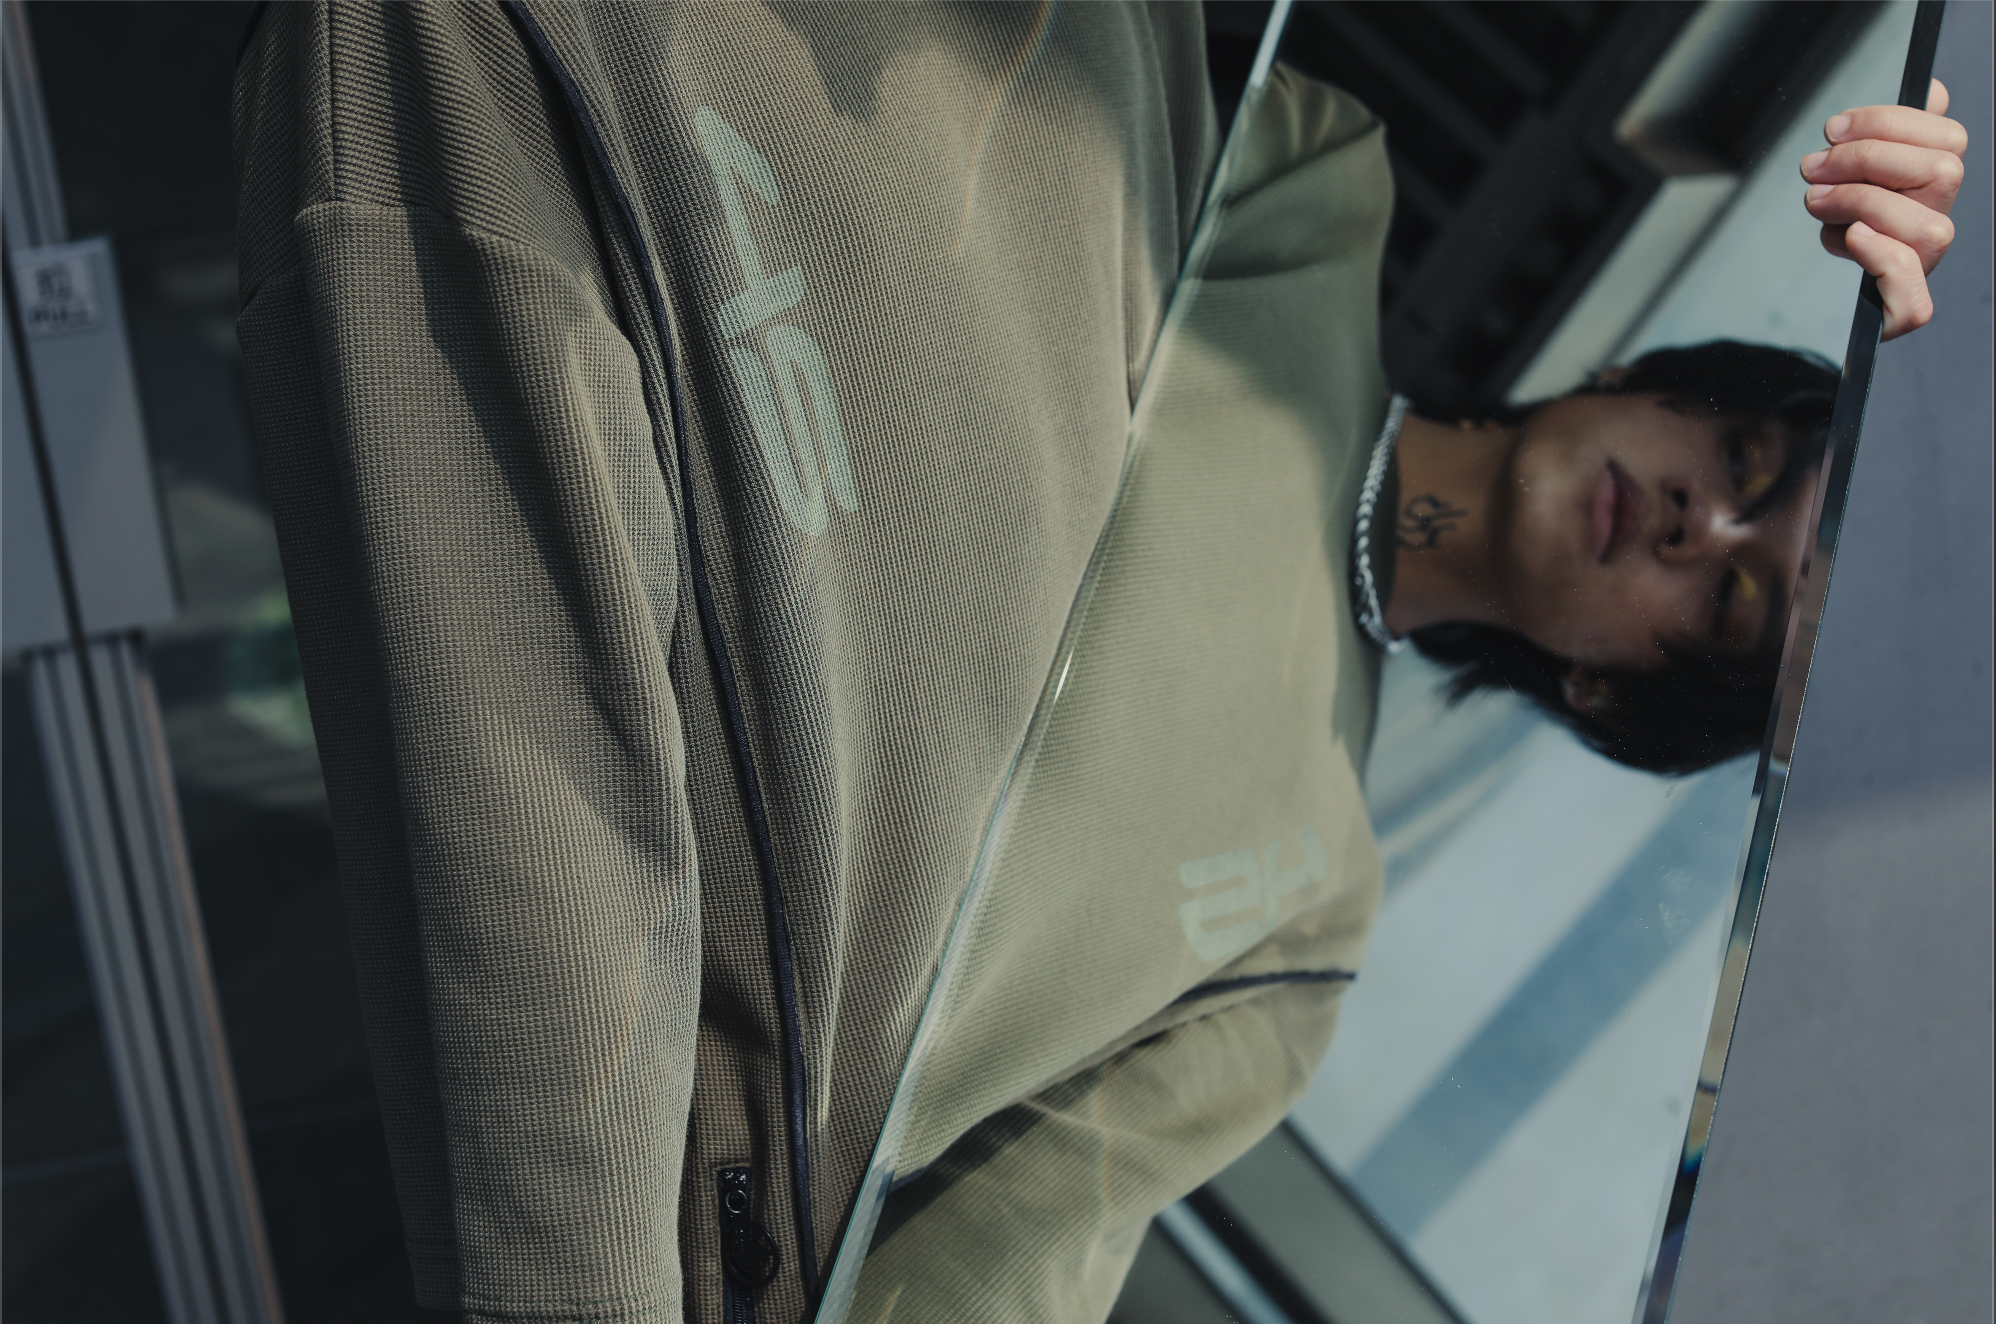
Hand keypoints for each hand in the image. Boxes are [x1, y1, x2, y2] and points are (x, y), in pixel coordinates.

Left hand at [1801, 79, 1967, 339]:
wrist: (1814, 304)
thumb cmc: (1838, 226)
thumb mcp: (1855, 174)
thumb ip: (1891, 134)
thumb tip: (1932, 92)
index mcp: (1933, 188)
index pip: (1947, 138)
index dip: (1887, 123)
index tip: (1833, 129)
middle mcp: (1936, 225)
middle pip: (1942, 173)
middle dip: (1867, 160)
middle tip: (1813, 167)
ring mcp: (1923, 269)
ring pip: (1928, 228)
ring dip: (1862, 203)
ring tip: (1815, 200)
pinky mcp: (1899, 313)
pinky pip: (1914, 301)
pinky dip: (1885, 263)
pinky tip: (1853, 238)